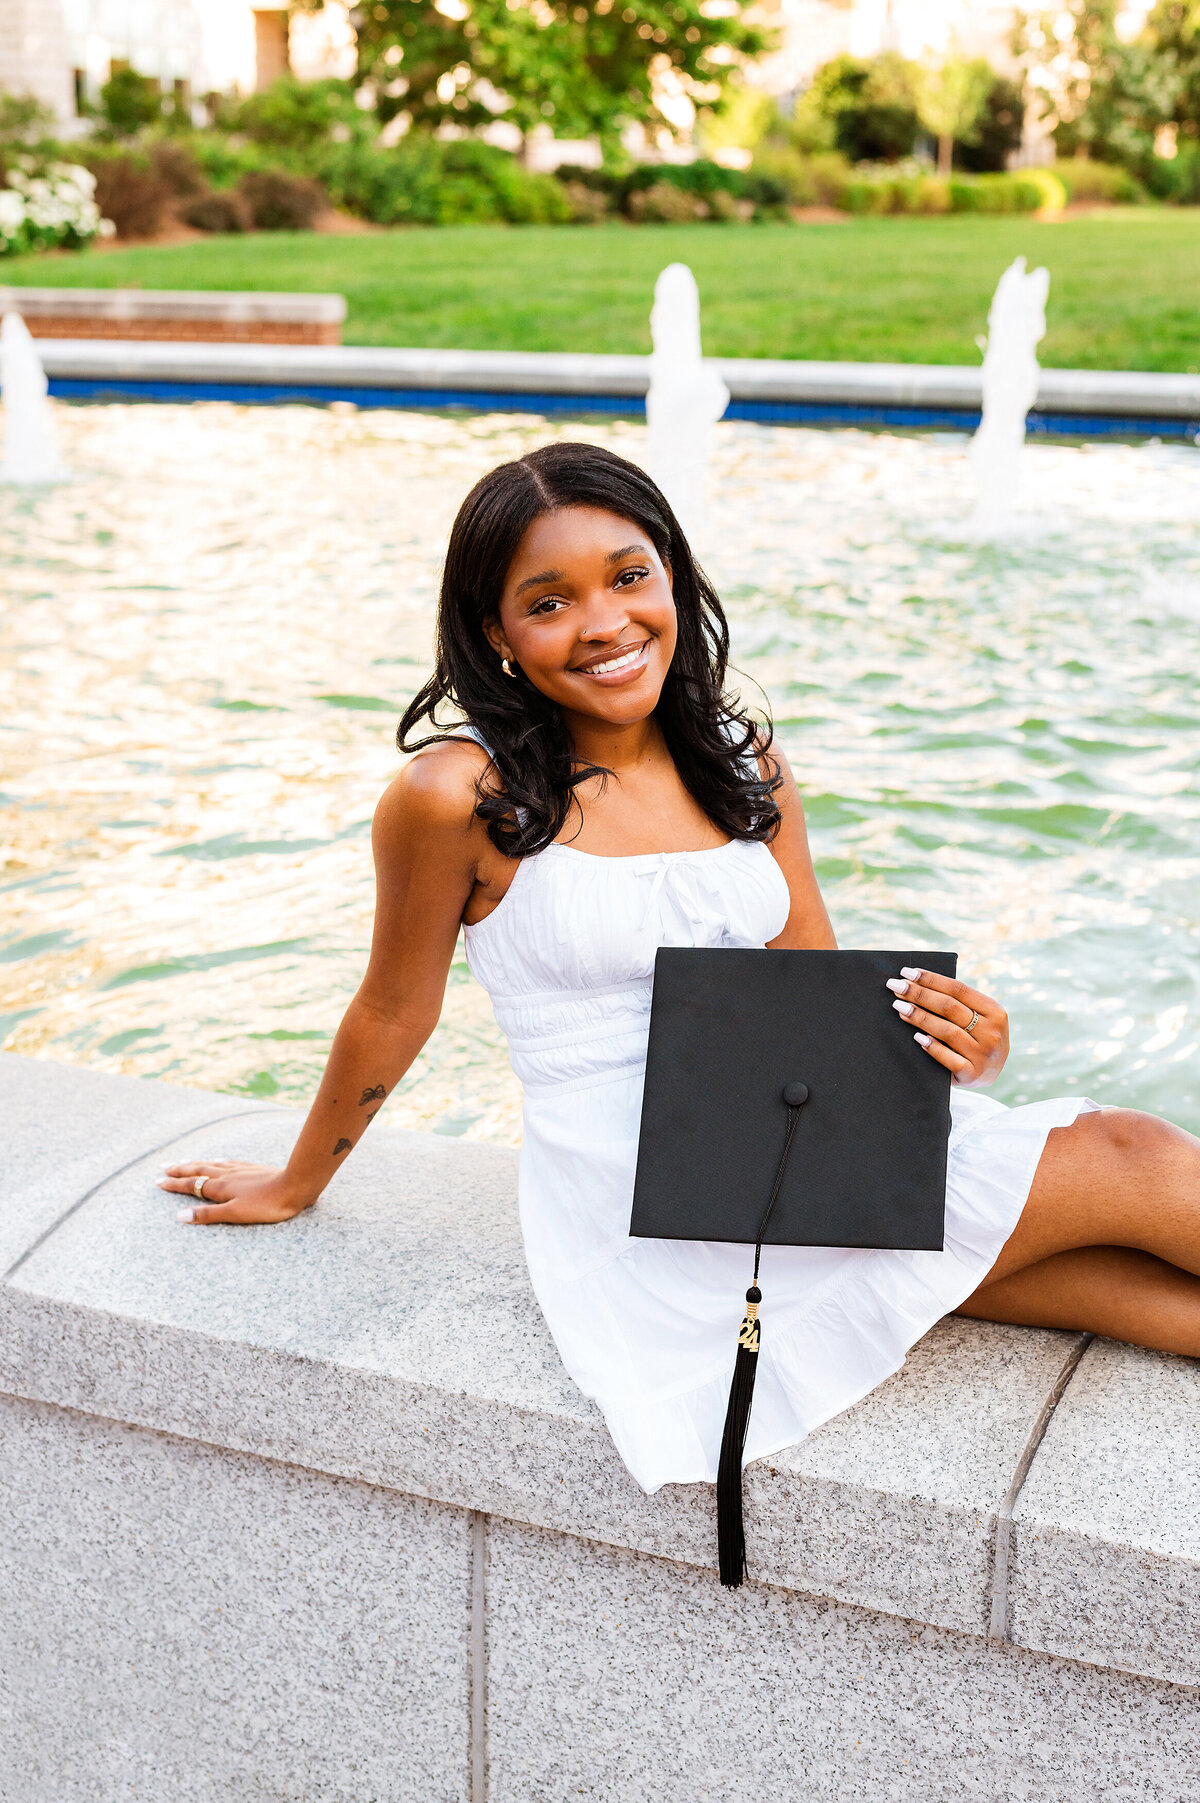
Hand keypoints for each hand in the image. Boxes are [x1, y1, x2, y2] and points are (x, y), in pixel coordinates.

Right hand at [157, 1161, 314, 1225]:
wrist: (295, 1185)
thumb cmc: (267, 1204)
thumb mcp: (235, 1214)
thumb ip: (207, 1215)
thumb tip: (180, 1215)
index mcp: (220, 1187)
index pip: (191, 1184)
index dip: (174, 1184)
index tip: (158, 1181)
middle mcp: (227, 1175)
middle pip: (199, 1171)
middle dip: (180, 1170)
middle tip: (164, 1168)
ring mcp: (241, 1169)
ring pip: (212, 1165)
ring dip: (196, 1164)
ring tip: (185, 1162)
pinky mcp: (253, 1168)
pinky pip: (229, 1163)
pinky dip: (218, 1162)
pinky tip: (220, 1161)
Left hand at [886, 967, 1008, 1087]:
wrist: (991, 1076)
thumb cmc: (976, 1039)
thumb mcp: (979, 1019)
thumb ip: (958, 1004)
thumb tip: (916, 984)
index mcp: (995, 1011)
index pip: (959, 989)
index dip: (931, 979)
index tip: (907, 972)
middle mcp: (992, 1033)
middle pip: (950, 1007)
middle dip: (919, 994)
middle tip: (896, 986)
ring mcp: (983, 1055)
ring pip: (947, 1031)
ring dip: (919, 1017)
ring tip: (899, 1007)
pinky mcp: (972, 1075)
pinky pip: (948, 1059)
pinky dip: (932, 1047)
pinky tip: (916, 1037)